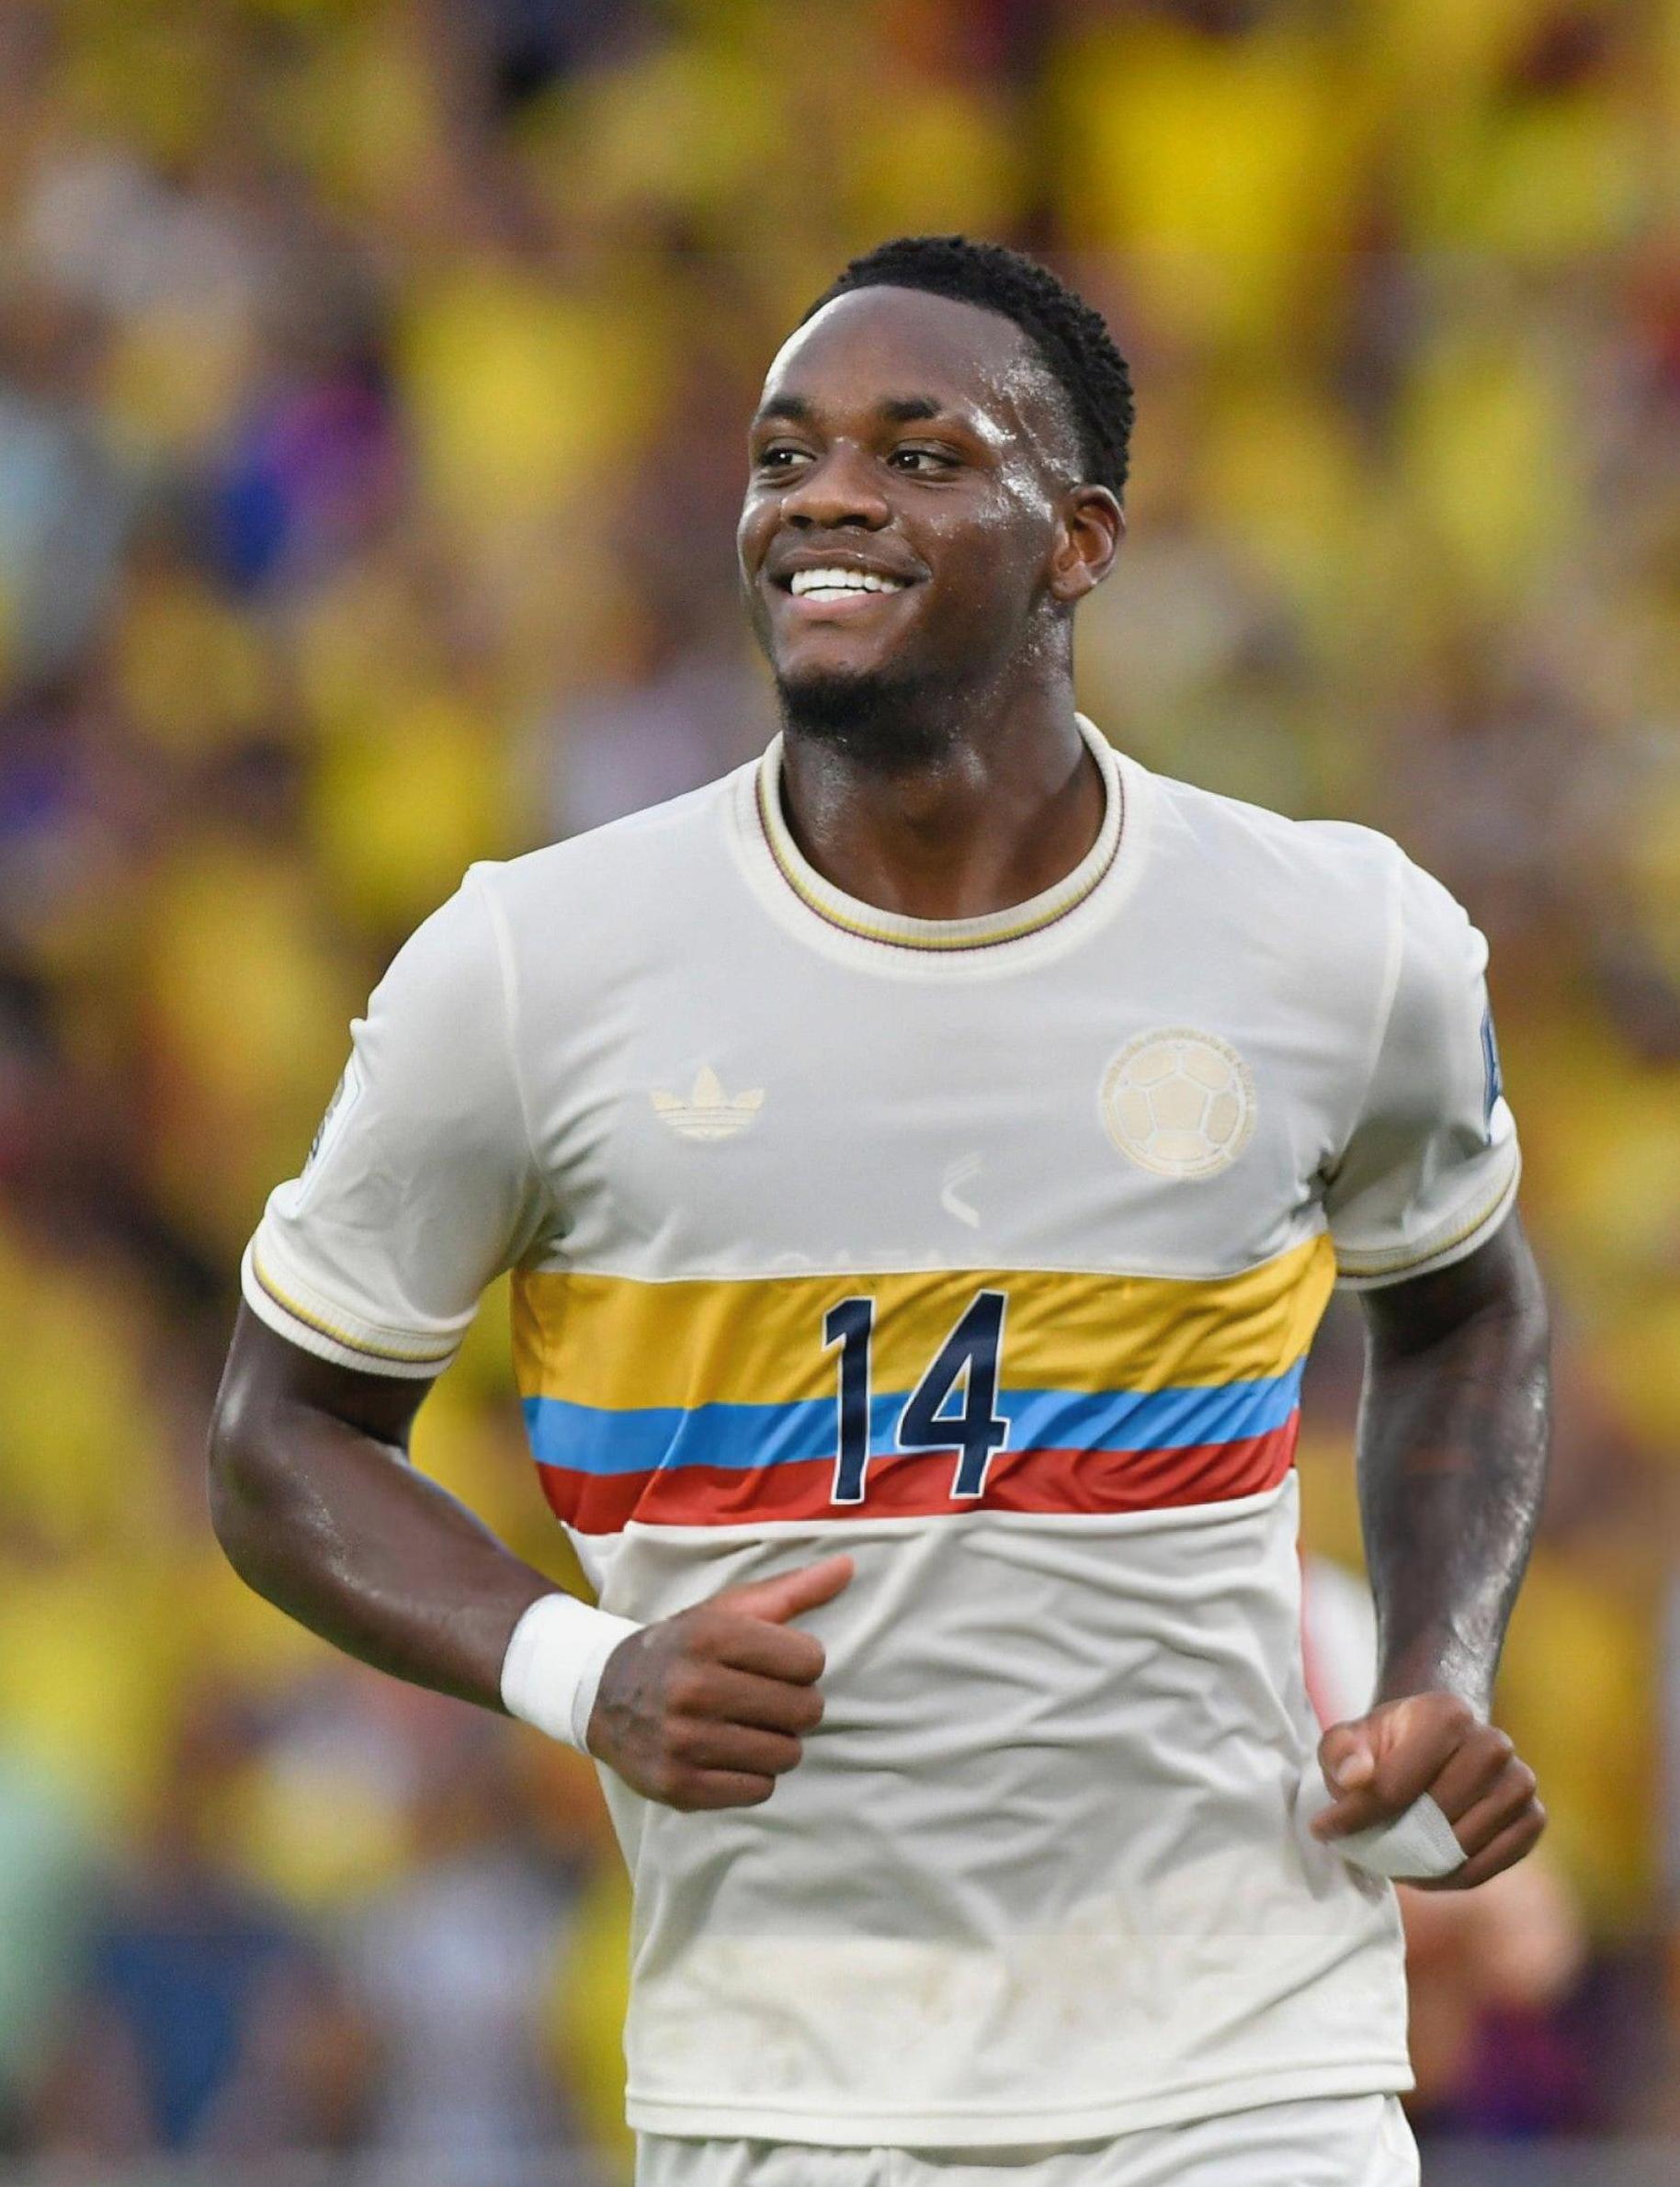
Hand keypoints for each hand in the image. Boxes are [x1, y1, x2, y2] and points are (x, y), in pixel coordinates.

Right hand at [586, 1555, 852, 1810]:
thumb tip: (849, 1567)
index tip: (777, 1663)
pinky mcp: (679, 1786)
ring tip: (748, 1727)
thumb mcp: (728, 1610)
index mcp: (710, 1635)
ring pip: (786, 1754)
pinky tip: (728, 1753)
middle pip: (804, 1710)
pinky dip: (754, 1775)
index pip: (810, 1660)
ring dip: (777, 1743)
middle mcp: (694, 1687)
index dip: (802, 1663)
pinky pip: (759, 1790)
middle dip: (795, 1705)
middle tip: (765, 1699)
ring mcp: (683, 1741)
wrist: (603, 1695)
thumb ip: (792, 1591)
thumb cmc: (683, 1647)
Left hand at [1311, 1691, 1544, 1889]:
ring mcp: (1520, 1781)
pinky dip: (1457, 1876)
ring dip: (1425, 1864)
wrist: (1439, 1744)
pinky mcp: (1533, 1818)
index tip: (1325, 1830)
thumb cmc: (1388, 1746)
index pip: (1397, 1782)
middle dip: (1395, 1840)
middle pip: (1436, 1816)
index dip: (1357, 1815)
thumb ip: (1342, 1752)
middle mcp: (1494, 1743)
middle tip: (1366, 1851)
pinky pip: (1493, 1865)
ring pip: (1466, 1844)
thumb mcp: (1350, 1738)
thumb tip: (1355, 1778)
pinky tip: (1430, 1870)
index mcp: (1447, 1713)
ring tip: (1395, 1862)